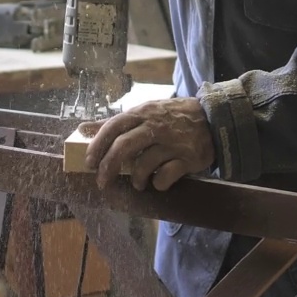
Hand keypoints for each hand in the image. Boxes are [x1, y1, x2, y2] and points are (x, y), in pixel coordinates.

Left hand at [80, 98, 215, 190]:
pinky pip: (166, 176)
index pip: (113, 127)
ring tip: (139, 184)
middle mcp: (156, 126)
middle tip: (103, 182)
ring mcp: (172, 142)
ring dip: (137, 179)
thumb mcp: (144, 112)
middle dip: (109, 167)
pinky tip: (158, 183)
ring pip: (144, 164)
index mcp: (142, 113)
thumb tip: (82, 128)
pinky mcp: (188, 158)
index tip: (89, 163)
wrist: (214, 119)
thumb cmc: (172, 117)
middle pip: (124, 146)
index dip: (98, 146)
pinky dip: (158, 183)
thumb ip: (115, 123)